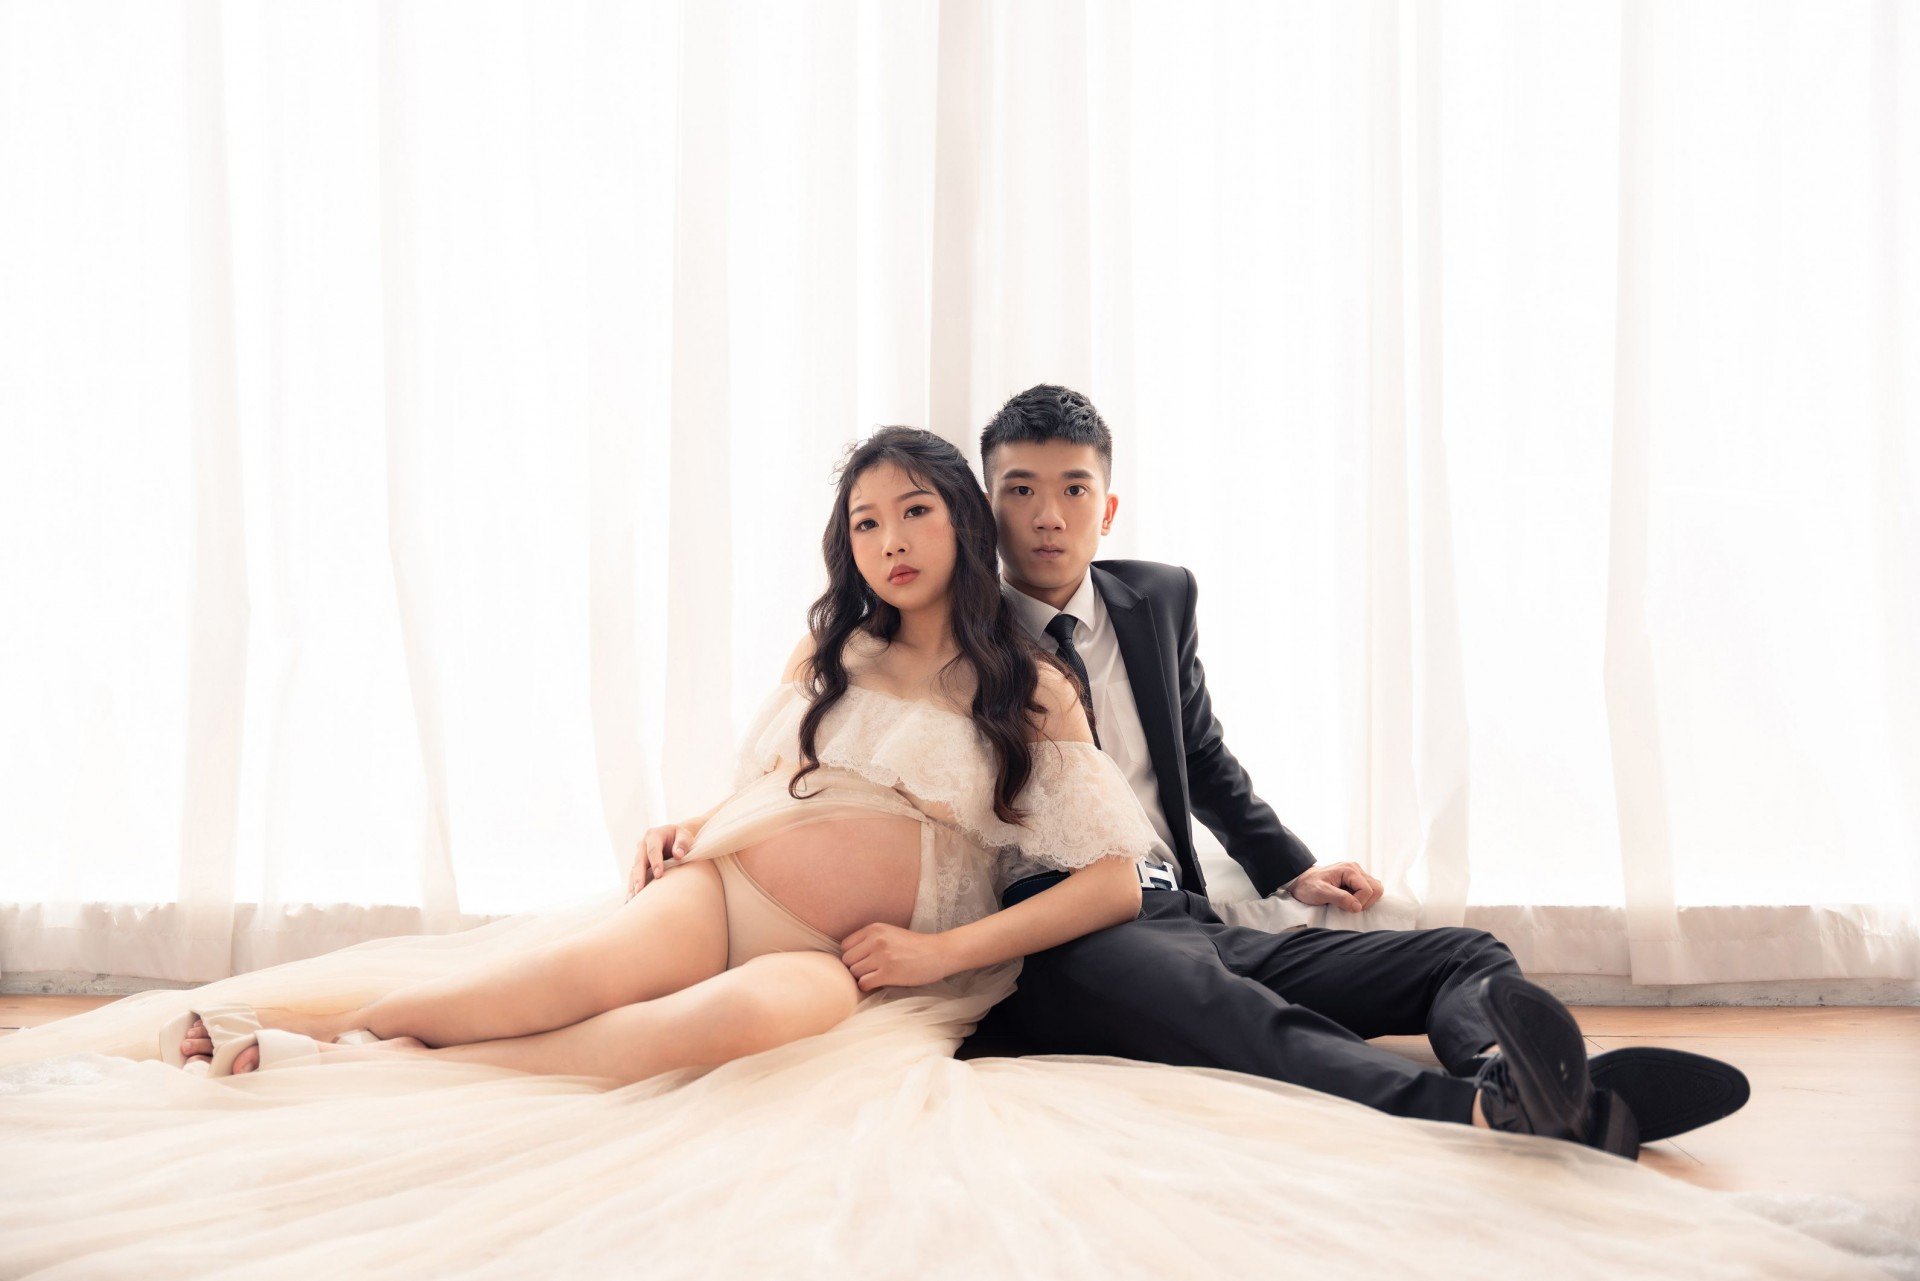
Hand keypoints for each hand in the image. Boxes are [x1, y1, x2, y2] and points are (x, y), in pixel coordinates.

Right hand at [628, 823, 696, 899]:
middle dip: (639, 876)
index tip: (659, 875)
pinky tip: (630, 901)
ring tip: (631, 899)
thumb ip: (683, 843)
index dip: (656, 862)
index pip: (653, 850)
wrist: (674, 838)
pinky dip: (632, 888)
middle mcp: (643, 845)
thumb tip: (678, 855)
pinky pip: (633, 877)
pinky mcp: (639, 866)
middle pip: (639, 861)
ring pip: (633, 871)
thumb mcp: (684, 836)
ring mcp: (639, 856)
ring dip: (632, 885)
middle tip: (639, 890)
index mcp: (654, 835)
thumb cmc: (681, 838)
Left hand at [840, 923, 958, 991]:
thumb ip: (870, 940)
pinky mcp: (889, 973)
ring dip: (863, 978)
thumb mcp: (890, 934)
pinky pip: (864, 983)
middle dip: (856, 968)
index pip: (845, 946)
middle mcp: (876, 940)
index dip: (852, 956)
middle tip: (870, 971)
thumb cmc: (914, 946)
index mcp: (874, 928)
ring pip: (854, 973)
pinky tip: (879, 983)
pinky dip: (868, 986)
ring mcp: (882, 956)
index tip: (863, 961)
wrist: (939, 953)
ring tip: (877, 976)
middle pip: (847, 960)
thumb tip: (848, 958)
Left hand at [1286, 862, 1383, 912]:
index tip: (1345, 907)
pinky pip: (1370, 891)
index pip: (1368, 890)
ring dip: (1366, 901)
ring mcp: (1358, 874)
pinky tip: (1351, 900)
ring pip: (1376, 890)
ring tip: (1349, 903)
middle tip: (1349, 906)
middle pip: (1377, 889)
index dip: (1360, 902)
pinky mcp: (1357, 880)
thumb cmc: (1308, 886)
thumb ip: (1339, 898)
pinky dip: (1364, 899)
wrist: (1301, 881)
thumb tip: (1357, 907)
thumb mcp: (1320, 892)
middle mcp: (1356, 869)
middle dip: (1366, 902)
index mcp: (1349, 869)